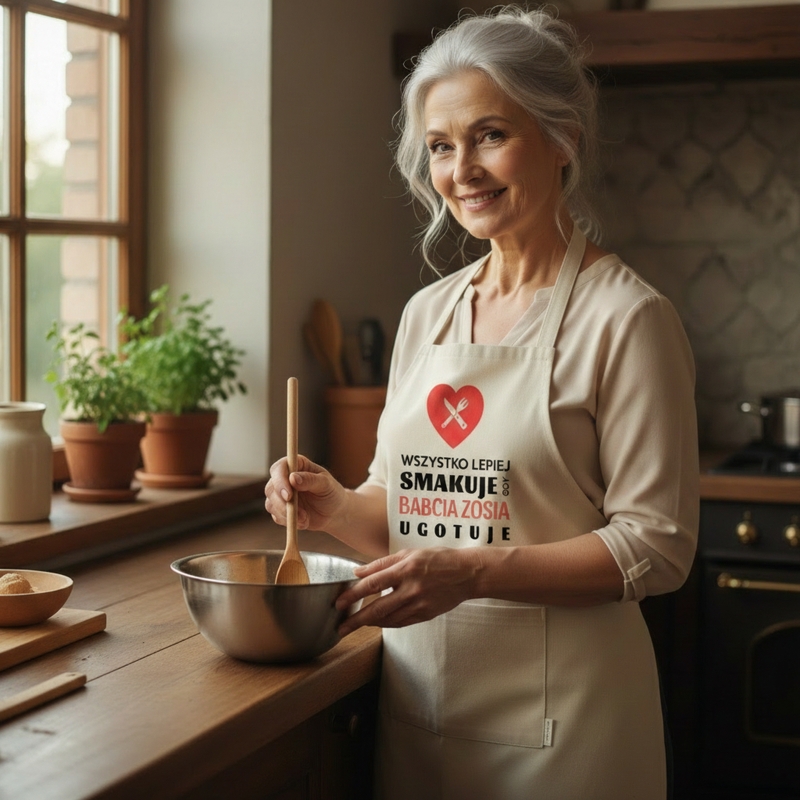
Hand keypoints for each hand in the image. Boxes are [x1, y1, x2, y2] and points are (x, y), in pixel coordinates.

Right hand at [264, 455, 346, 530]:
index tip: (288, 495)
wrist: (334, 513)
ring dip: (286, 514)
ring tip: (305, 519)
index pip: (279, 468)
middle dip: (281, 502)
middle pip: (271, 488)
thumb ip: (310, 480)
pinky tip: (304, 522)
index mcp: (296, 465)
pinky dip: (289, 522)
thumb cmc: (332, 493)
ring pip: (271, 504)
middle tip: (296, 513)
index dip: (280, 481)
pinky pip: (276, 516)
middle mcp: (285, 478)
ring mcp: (280, 494)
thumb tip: (293, 478)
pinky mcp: (280, 510)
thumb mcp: (326, 484)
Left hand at [335, 547, 478, 635]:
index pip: (372, 584)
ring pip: (388, 619)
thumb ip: (383, 563)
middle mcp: (411, 589)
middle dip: (355, 620)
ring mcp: (419, 604)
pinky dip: (386, 623)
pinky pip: (401, 623)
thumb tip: (359, 572)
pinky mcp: (425, 615)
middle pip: (377, 608)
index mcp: (405, 569)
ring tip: (355, 624)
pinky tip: (377, 622)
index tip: (339, 603)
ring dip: (369, 623)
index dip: (353, 594)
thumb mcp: (409, 553)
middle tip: (340, 627)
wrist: (467, 574)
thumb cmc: (438, 560)